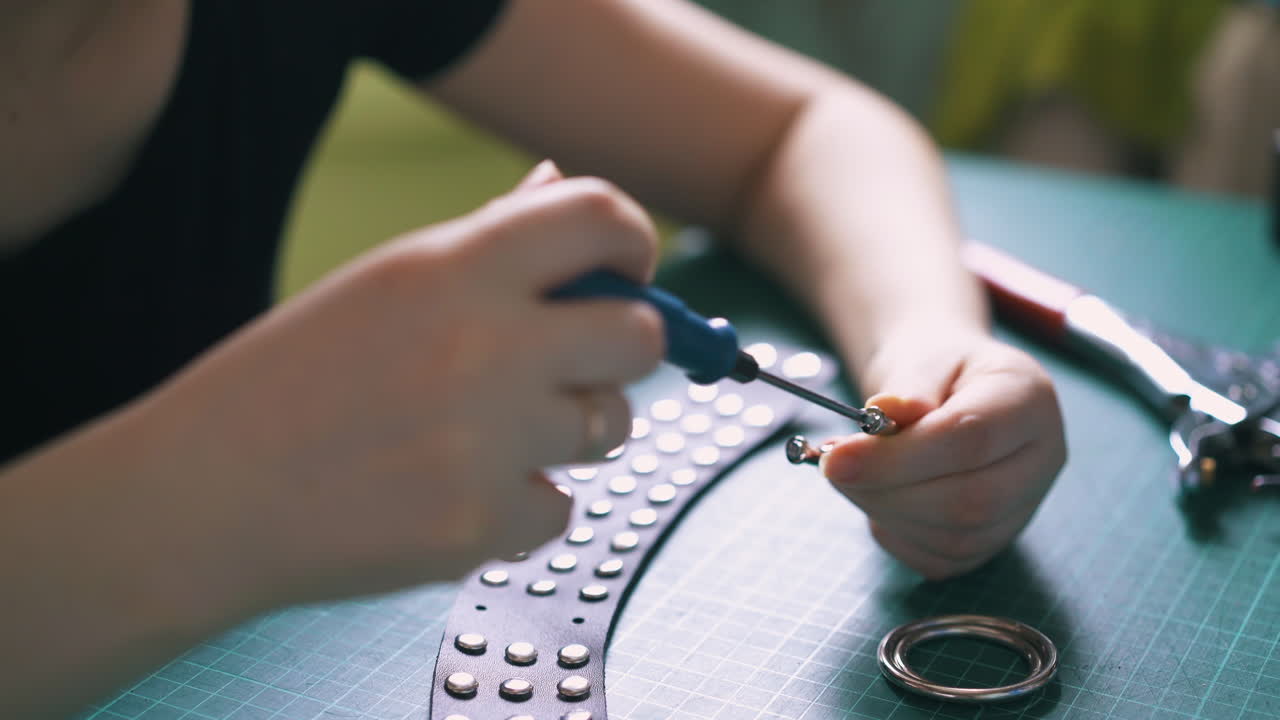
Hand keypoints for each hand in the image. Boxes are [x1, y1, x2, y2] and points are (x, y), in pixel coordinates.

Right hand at [139, 162, 663, 607]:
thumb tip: (555, 189)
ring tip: (482, 436)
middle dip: (625, 349)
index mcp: (453, 266)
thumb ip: (482, 241)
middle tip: (580, 365)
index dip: (633, 244)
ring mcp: (488, 440)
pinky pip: (559, 509)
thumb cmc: (288, 383)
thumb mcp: (381, 286)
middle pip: (640, 335)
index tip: (627, 275)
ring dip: (567, 432)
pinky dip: (519, 509)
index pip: (602, 218)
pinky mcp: (482, 524)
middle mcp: (484, 344)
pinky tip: (451, 495)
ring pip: (610, 427)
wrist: (202, 496)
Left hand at [821, 328, 1065, 579]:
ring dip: (885, 512)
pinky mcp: (993, 541)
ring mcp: (1023, 507)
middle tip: (835, 466)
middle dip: (887, 489)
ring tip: (855, 474)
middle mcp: (1041, 461)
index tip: (838, 457)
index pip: (971, 440)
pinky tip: (879, 498)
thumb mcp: (922, 358)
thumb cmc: (936, 371)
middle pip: (970, 500)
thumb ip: (907, 388)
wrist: (949, 389)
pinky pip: (942, 559)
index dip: (898, 457)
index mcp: (1030, 402)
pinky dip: (897, 534)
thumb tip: (885, 414)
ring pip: (956, 538)